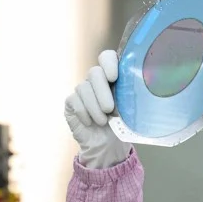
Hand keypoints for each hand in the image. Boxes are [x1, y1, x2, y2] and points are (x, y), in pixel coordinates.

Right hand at [64, 50, 132, 169]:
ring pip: (83, 88)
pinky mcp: (71, 102)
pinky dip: (84, 113)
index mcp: (112, 76)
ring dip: (94, 107)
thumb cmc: (121, 123)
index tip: (113, 77)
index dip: (108, 63)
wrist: (108, 144)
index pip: (107, 57)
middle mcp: (96, 79)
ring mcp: (82, 89)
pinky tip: (90, 123)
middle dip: (102, 92)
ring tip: (103, 122)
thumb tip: (131, 94)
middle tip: (109, 109)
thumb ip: (129, 96)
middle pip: (94, 73)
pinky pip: (74, 101)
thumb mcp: (129, 109)